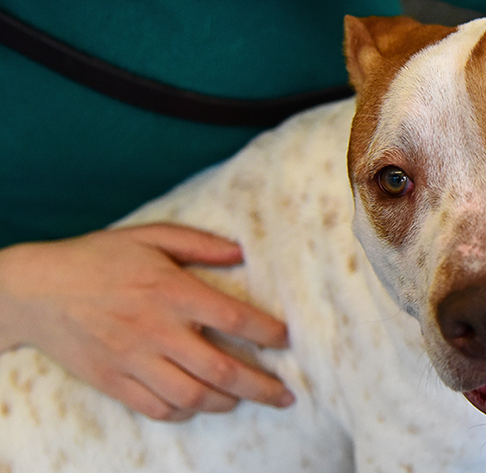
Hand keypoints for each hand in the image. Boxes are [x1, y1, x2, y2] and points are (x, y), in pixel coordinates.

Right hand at [0, 223, 294, 421]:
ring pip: (192, 396)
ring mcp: (133, 360)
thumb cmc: (98, 258)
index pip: (232, 318)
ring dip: (227, 403)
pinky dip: (185, 412)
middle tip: (286, 394)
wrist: (35, 290)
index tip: (287, 340)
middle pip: (221, 369)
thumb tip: (241, 252)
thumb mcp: (149, 236)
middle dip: (260, 386)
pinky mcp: (113, 381)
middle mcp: (155, 329)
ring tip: (246, 400)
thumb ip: (199, 243)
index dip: (267, 332)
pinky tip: (200, 404)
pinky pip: (157, 408)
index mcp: (170, 291)